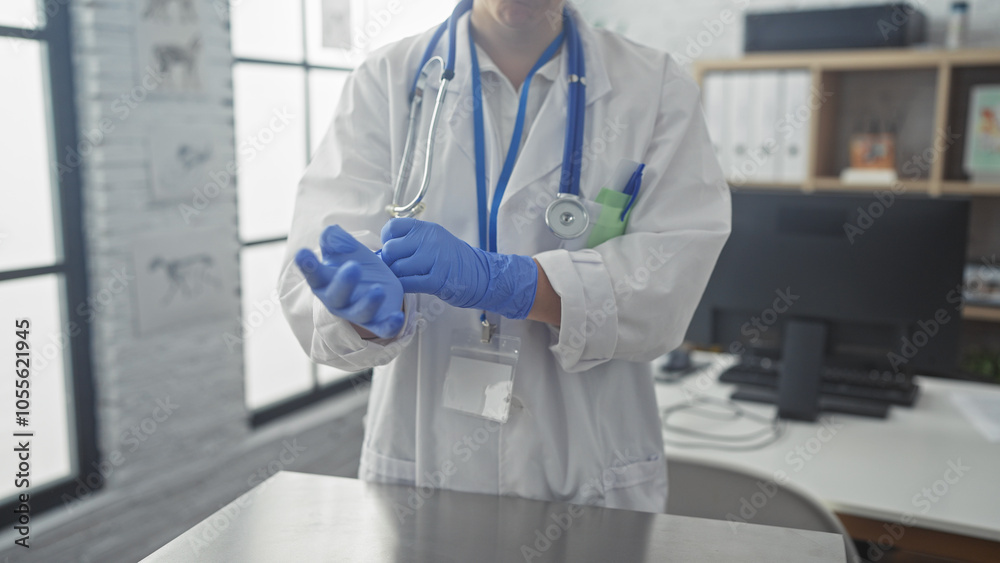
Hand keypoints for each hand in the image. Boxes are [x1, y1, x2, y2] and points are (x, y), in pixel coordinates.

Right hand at [295, 225, 404, 338]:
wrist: (376, 283)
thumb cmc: (355, 264)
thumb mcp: (345, 250)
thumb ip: (336, 240)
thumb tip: (330, 231)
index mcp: (325, 281)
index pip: (314, 274)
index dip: (308, 266)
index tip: (303, 253)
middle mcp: (338, 300)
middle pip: (336, 296)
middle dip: (344, 283)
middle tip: (353, 266)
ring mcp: (357, 313)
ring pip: (360, 313)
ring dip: (368, 303)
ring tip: (378, 289)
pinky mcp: (378, 321)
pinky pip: (383, 328)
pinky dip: (390, 325)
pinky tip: (398, 316)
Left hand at [379, 218, 537, 319]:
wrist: (482, 276)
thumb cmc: (453, 261)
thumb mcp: (434, 241)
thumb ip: (410, 242)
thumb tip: (381, 253)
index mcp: (426, 229)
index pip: (392, 228)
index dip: (387, 241)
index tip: (395, 251)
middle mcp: (429, 240)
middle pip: (390, 250)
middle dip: (390, 262)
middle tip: (400, 269)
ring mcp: (433, 259)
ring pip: (397, 268)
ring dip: (398, 277)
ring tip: (409, 278)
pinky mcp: (436, 280)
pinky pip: (407, 283)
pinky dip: (404, 287)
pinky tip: (411, 286)